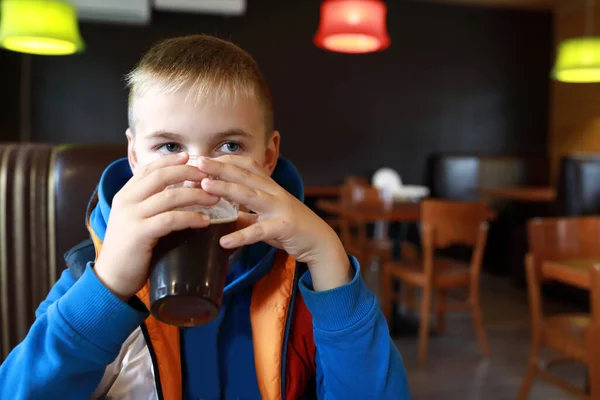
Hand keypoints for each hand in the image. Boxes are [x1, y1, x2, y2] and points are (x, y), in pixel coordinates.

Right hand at [95, 153, 219, 299]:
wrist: (111, 277)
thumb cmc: (130, 250)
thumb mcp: (136, 220)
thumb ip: (151, 205)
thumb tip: (182, 194)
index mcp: (125, 194)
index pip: (150, 169)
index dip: (171, 161)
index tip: (190, 158)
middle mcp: (127, 200)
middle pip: (162, 176)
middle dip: (188, 173)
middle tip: (209, 176)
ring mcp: (132, 216)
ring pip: (170, 196)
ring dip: (196, 195)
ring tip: (215, 199)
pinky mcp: (139, 233)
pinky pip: (170, 219)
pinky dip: (191, 218)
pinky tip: (206, 221)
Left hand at [198, 156, 350, 290]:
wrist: (320, 242)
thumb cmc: (291, 228)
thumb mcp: (266, 217)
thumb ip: (245, 215)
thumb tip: (223, 215)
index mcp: (270, 187)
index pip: (247, 165)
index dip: (226, 160)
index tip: (204, 160)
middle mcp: (274, 192)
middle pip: (245, 174)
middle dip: (220, 167)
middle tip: (198, 162)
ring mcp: (280, 208)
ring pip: (250, 195)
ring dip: (226, 188)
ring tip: (205, 187)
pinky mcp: (283, 227)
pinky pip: (259, 231)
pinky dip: (241, 236)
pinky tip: (223, 241)